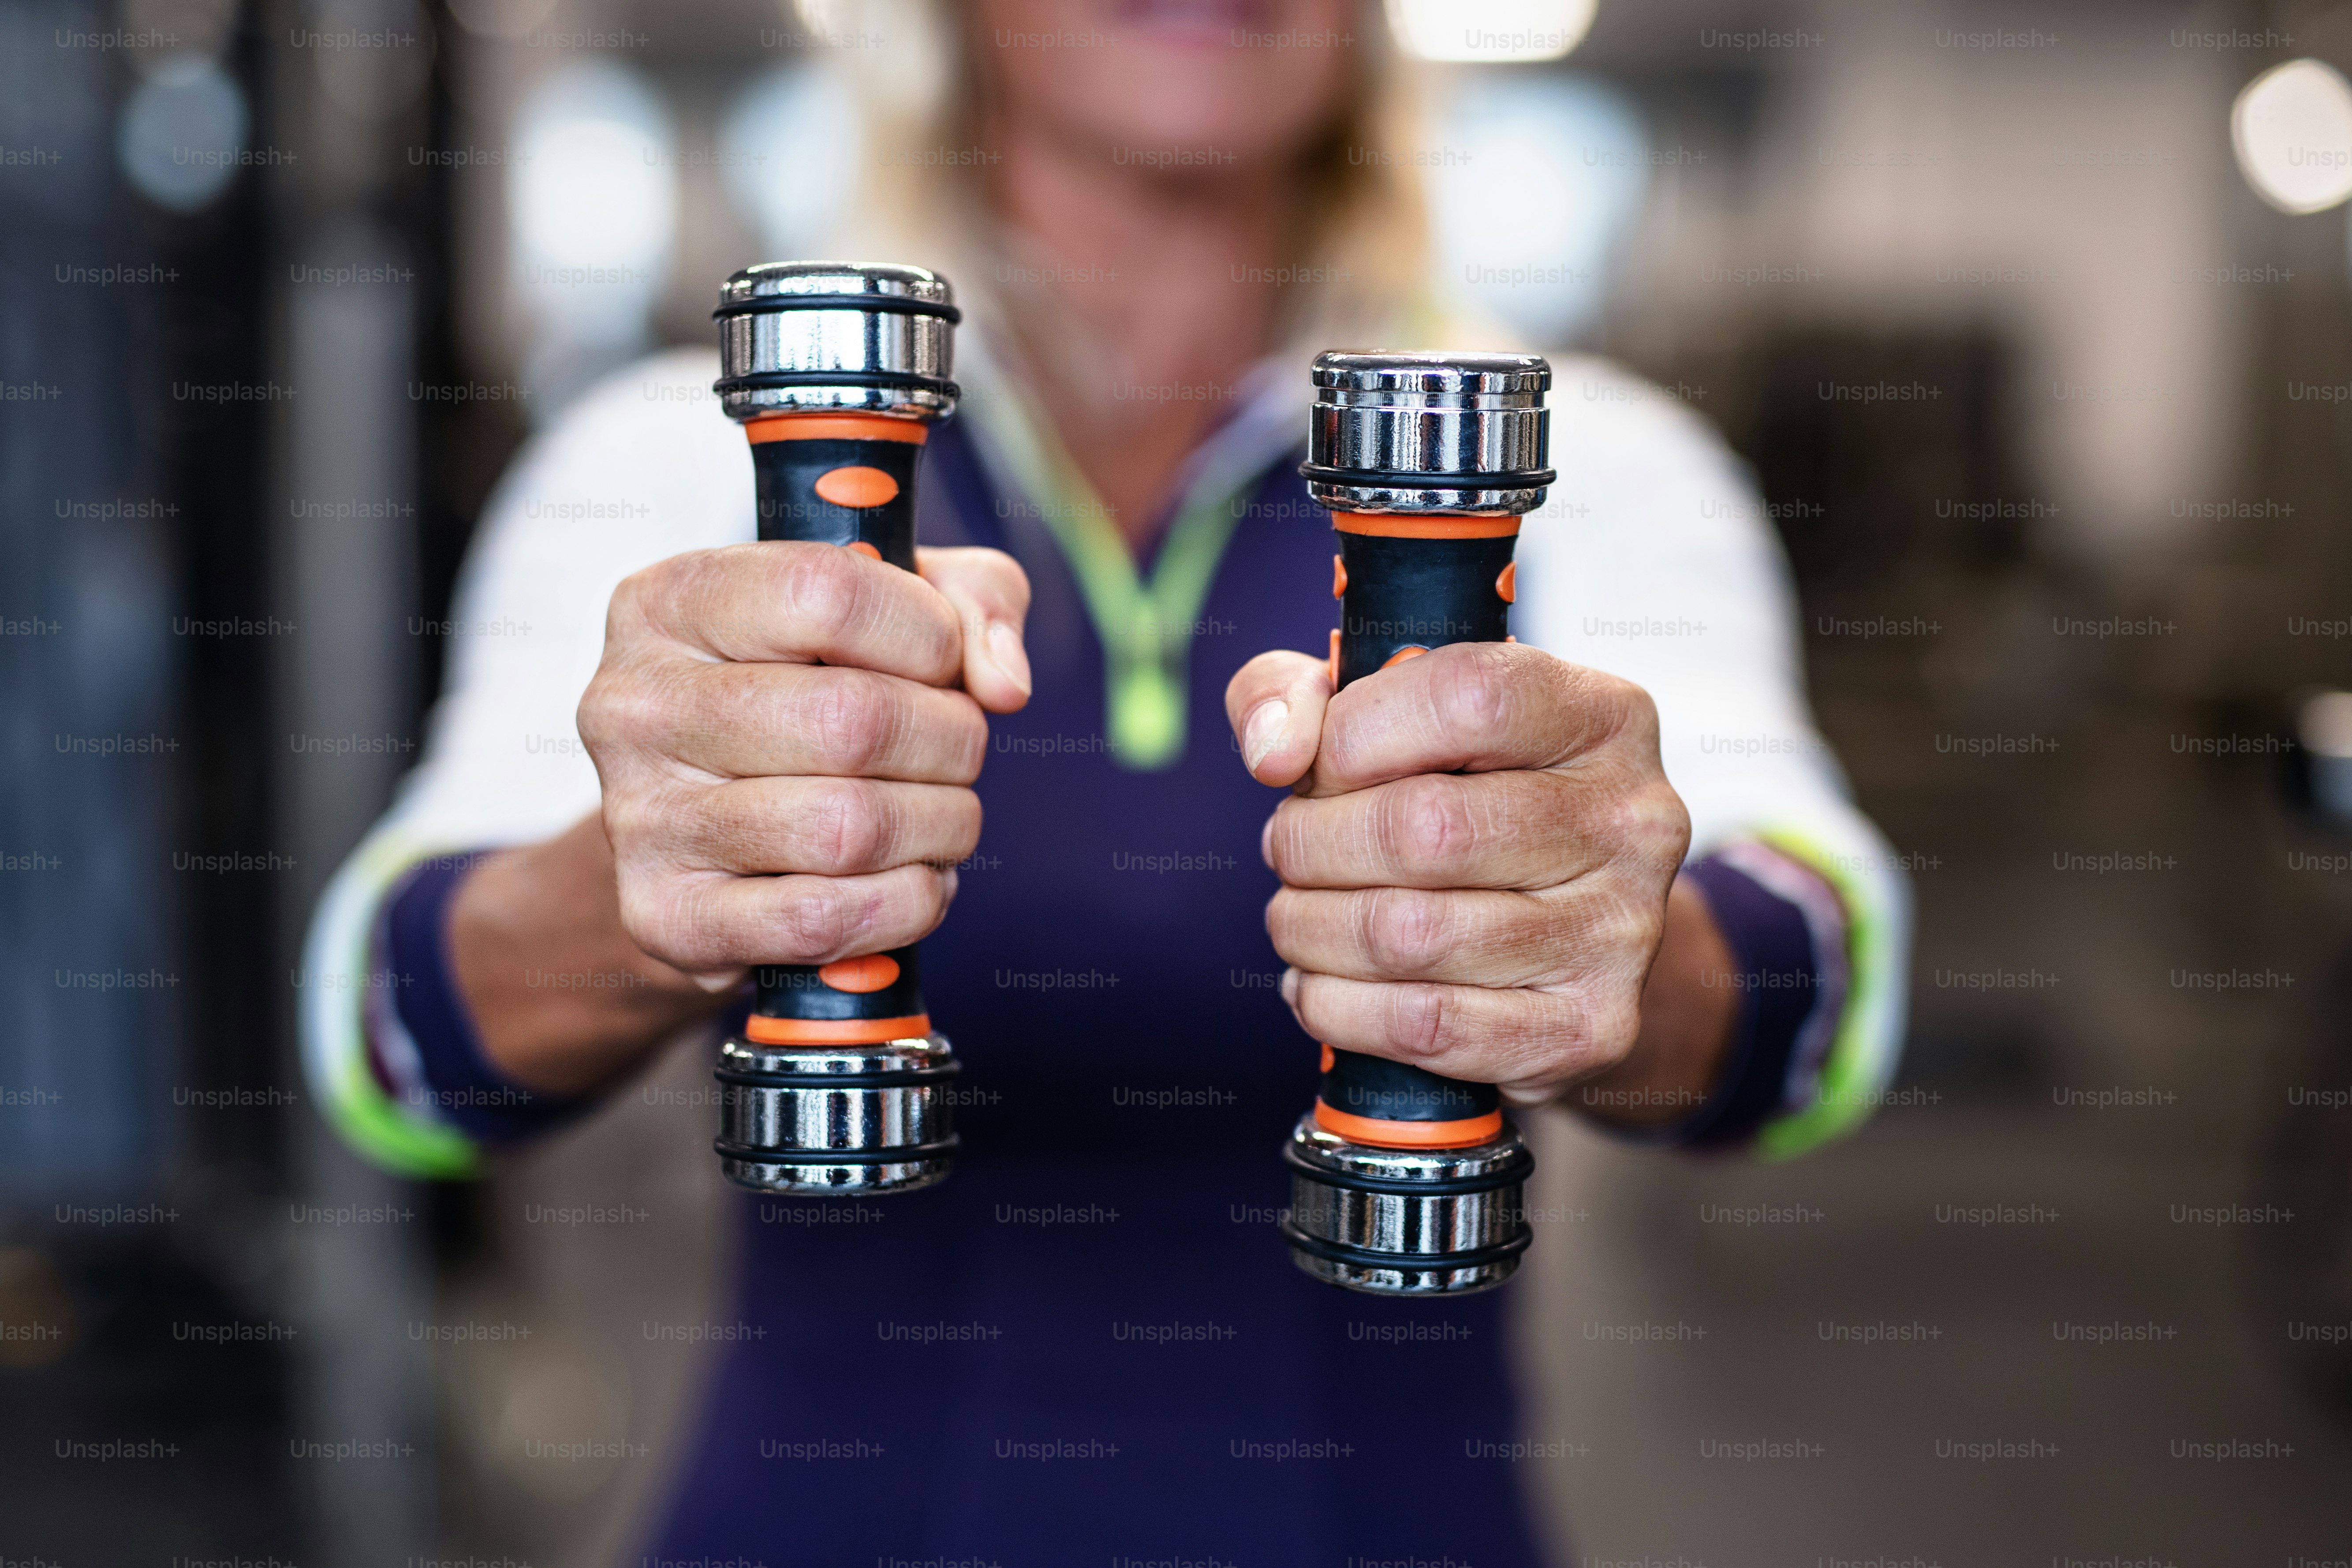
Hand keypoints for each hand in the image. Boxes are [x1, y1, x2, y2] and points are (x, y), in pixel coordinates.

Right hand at [578, 541, 1031, 986]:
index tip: (941, 663)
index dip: (926, 634)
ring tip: (940, 815)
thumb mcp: (892, 608)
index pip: (827, 592)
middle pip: (854, 720)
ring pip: (849, 828)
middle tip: (955, 752)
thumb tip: (1003, 683)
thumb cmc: (808, 699)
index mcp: (671, 602)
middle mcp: (633, 705)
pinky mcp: (667, 919)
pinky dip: (906, 904)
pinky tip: (912, 880)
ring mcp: (641, 818)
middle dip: (950, 741)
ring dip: (939, 827)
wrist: (705, 839)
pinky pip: (823, 919)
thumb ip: (971, 598)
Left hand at [1225, 642, 1692, 1107]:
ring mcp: (1620, 932)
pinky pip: (1425, 1025)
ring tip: (1296, 915)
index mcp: (1600, 715)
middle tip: (1288, 851)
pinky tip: (1318, 983)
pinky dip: (1338, 1007)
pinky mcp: (1589, 1029)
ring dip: (1311, 929)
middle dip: (1311, 844)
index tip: (1316, 768)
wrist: (1558, 944)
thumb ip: (1299, 694)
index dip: (1355, 736)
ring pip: (1409, 935)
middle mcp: (1633, 819)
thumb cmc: (1460, 805)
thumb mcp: (1386, 716)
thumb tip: (1273, 752)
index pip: (1465, 697)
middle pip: (1424, 827)